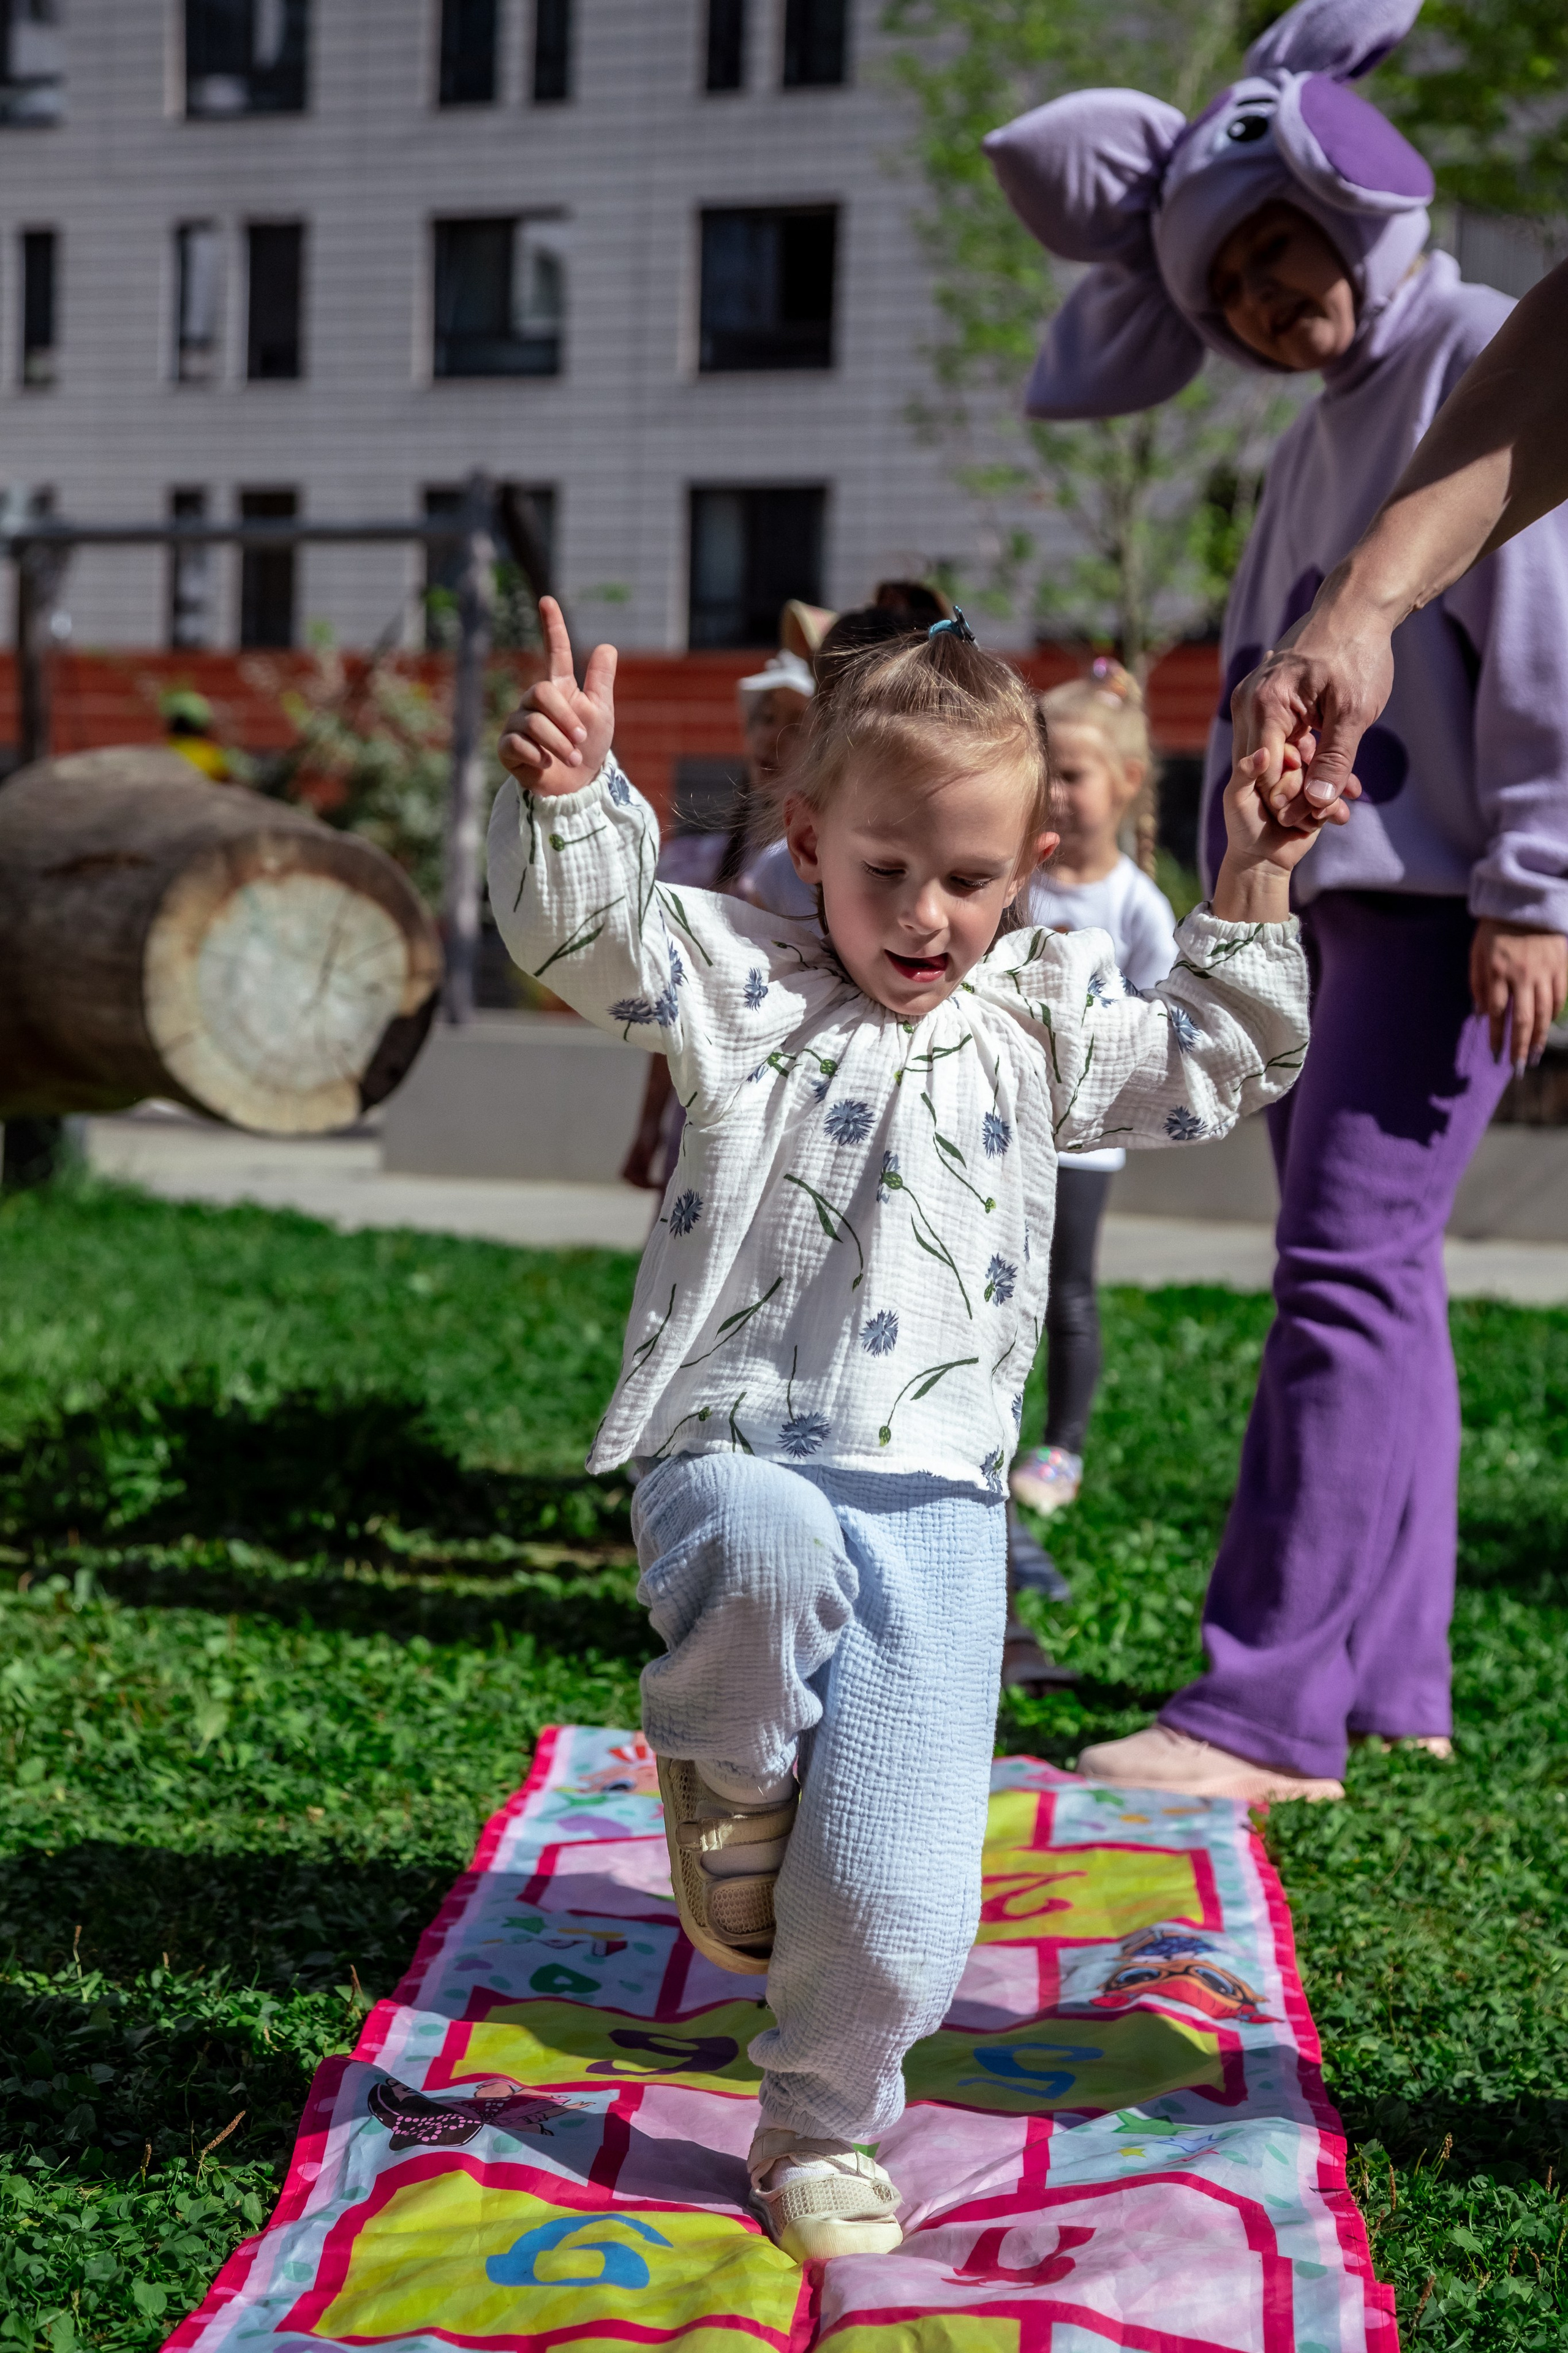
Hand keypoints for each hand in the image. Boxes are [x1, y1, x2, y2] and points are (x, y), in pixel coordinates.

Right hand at [498, 595, 616, 797]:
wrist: (577, 786)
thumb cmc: (589, 749)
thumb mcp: (601, 715)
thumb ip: (601, 682)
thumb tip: (606, 646)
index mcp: (559, 689)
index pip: (555, 652)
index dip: (552, 627)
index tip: (547, 600)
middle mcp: (534, 702)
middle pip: (541, 692)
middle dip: (564, 718)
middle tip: (580, 740)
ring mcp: (518, 723)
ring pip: (532, 721)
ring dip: (557, 742)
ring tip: (571, 758)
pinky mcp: (507, 747)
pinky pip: (517, 743)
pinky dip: (538, 756)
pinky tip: (546, 764)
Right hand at [1232, 586, 1396, 817]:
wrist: (1355, 608)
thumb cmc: (1357, 654)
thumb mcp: (1353, 712)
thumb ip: (1335, 760)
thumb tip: (1317, 802)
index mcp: (1264, 705)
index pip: (1265, 774)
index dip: (1293, 801)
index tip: (1327, 815)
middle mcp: (1246, 702)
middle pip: (1261, 769)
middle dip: (1296, 794)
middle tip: (1338, 810)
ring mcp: (1248, 699)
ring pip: (1267, 757)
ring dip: (1300, 776)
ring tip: (1342, 788)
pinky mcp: (1259, 698)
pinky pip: (1273, 739)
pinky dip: (1299, 755)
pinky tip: (1329, 764)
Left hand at [1470, 919, 1567, 1073]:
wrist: (1524, 899)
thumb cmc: (1494, 929)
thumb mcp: (1476, 954)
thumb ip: (1477, 984)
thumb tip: (1481, 1015)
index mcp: (1497, 972)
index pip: (1497, 1014)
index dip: (1496, 1037)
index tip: (1494, 1055)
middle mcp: (1522, 975)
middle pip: (1523, 1019)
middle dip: (1520, 1047)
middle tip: (1518, 1067)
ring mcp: (1545, 970)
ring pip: (1544, 1012)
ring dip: (1540, 1037)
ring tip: (1536, 1055)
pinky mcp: (1561, 964)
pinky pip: (1560, 996)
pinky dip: (1555, 1014)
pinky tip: (1549, 1027)